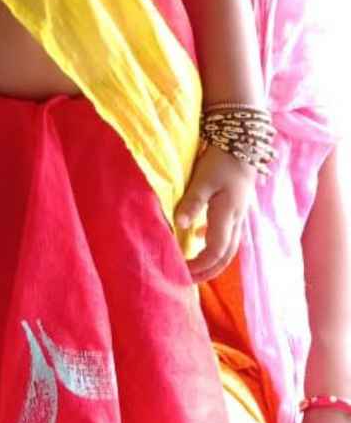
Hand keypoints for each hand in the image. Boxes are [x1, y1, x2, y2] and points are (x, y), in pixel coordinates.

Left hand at [176, 144, 256, 282]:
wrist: (243, 142)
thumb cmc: (221, 160)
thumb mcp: (203, 179)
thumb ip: (192, 202)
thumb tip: (179, 224)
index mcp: (227, 216)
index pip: (215, 252)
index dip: (199, 266)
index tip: (181, 272)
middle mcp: (236, 220)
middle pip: (225, 256)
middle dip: (207, 271)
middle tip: (188, 280)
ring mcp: (239, 215)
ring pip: (229, 248)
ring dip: (213, 261)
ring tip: (195, 267)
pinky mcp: (237, 207)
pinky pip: (228, 234)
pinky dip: (215, 243)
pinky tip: (200, 236)